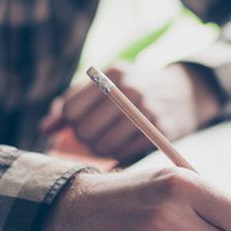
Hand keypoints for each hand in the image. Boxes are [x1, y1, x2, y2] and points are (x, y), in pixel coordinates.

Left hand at [40, 64, 221, 161]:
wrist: (184, 93)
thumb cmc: (133, 92)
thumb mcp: (106, 86)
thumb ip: (73, 104)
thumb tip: (45, 129)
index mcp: (112, 74)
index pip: (72, 109)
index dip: (68, 123)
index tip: (77, 125)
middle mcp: (130, 88)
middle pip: (85, 130)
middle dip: (83, 139)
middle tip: (92, 137)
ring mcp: (148, 109)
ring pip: (103, 146)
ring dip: (99, 151)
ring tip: (105, 144)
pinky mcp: (161, 130)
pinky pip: (125, 154)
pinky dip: (118, 156)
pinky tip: (122, 148)